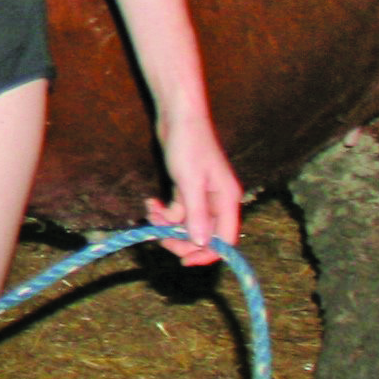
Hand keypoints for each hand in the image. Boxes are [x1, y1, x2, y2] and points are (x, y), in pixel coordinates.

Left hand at [149, 120, 246, 267]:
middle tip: (158, 237)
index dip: (208, 254)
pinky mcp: (188, 190)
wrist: (178, 117)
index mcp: (227, 200)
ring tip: (150, 212)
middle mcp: (218, 201)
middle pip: (204, 235)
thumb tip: (201, 243)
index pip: (225, 239)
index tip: (185, 262)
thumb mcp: (190, 181)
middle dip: (181, 240)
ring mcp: (203, 196)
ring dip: (167, 224)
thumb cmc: (188, 144)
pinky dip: (163, 212)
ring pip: (187, 225)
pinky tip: (150, 202)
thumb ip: (196, 213)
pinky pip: (177, 212)